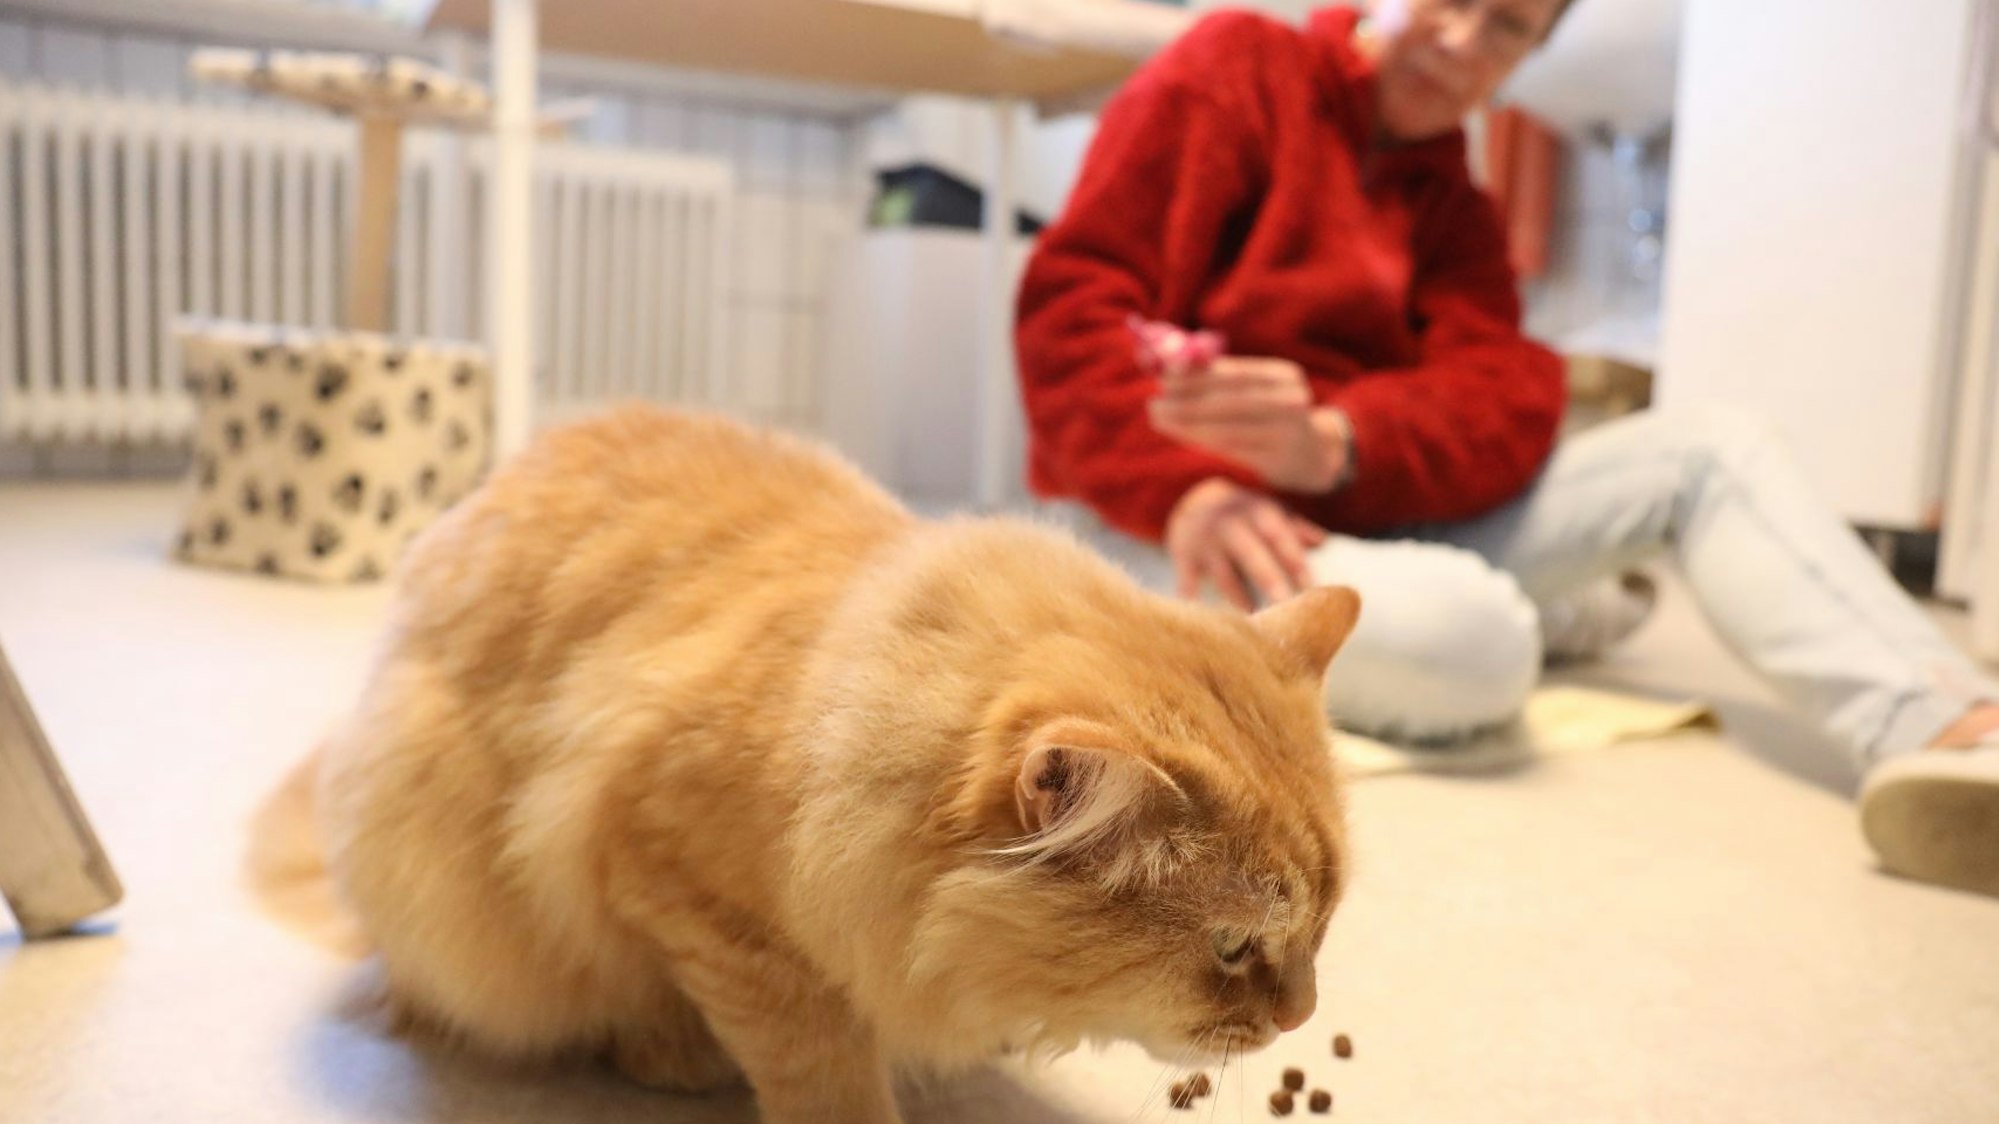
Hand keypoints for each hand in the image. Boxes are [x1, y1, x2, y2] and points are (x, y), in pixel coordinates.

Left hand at [1148, 356, 1349, 493]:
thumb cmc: (1265, 414)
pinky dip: (1202, 440)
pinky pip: (1233, 449)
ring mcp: (1288, 431)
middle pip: (1230, 400)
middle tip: (1154, 403)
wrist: (1308, 453)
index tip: (1163, 377)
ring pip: (1228, 427)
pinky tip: (1180, 434)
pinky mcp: (1278, 457)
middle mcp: (1290, 400)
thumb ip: (1212, 375)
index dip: (1197, 374)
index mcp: (1282, 375)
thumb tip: (1163, 362)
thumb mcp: (1249, 389)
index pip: (1234, 373)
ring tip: (1159, 418)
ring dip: (1188, 423)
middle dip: (1187, 401)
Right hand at [1165, 478, 1328, 610]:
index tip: (1311, 588)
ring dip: (1240, 600)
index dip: (1294, 560)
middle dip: (1269, 581)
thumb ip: (1294, 528)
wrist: (1193, 504)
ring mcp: (1204, 541)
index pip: (1278, 535)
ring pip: (1224, 575)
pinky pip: (1189, 582)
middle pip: (1251, 554)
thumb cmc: (1245, 517)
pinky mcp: (1184, 556)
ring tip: (1257, 627)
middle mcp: (1229, 522)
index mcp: (1255, 510)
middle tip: (1286, 608)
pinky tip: (1208, 626)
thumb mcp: (1268, 511)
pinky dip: (1194, 601)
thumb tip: (1324, 542)